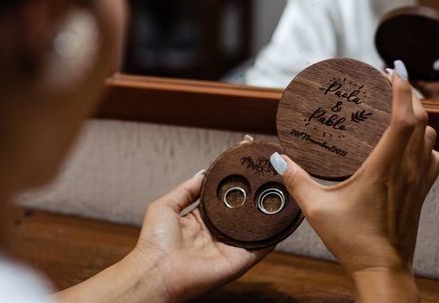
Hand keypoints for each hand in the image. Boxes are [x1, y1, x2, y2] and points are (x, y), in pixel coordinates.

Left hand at [131, 172, 271, 301]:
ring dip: (266, 214)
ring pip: (253, 229)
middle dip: (253, 195)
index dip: (233, 183)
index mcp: (200, 220)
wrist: (156, 273)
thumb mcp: (166, 206)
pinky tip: (283, 219)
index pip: (222, 198)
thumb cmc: (155, 241)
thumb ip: (188, 189)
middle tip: (269, 175)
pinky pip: (259, 248)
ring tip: (281, 193)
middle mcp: (216, 233)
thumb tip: (204, 172)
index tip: (245, 165)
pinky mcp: (237, 261)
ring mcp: (228, 247)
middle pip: (240, 212)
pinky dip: (273, 236)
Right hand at [271, 65, 438, 299]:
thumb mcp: (316, 209)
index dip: (401, 90)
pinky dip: (427, 142)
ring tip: (399, 106)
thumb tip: (276, 157)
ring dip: (419, 116)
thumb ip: (295, 180)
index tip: (392, 70)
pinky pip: (434, 158)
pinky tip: (412, 144)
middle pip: (421, 120)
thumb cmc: (353, 241)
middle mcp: (407, 170)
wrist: (384, 270)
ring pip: (432, 137)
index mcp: (384, 169)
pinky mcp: (422, 192)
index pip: (402, 120)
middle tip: (390, 80)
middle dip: (409, 94)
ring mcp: (419, 181)